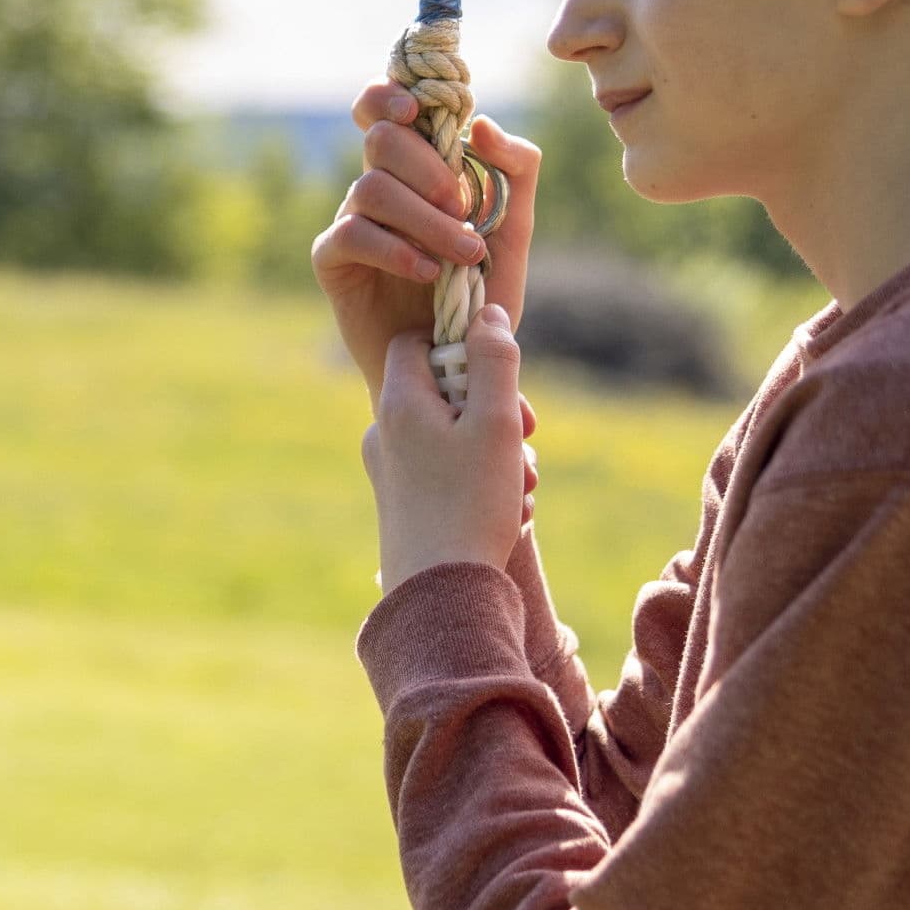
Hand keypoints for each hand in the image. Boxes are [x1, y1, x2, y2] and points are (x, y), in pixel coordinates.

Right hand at [314, 82, 542, 396]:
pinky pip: (353, 234)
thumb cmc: (481, 294)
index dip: (390, 93)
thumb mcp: (515, 231)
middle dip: (429, 167)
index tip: (417, 109)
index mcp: (418, 167)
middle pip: (382, 139)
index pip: (386, 107)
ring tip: (462, 254)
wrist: (456, 364)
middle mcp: (380, 185)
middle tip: (464, 208)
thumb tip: (480, 124)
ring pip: (371, 187)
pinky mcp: (334, 261)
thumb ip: (516, 171)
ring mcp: (353, 220)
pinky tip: (427, 273)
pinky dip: (396, 249)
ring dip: (425, 218)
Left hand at [365, 305, 540, 591]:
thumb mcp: (495, 422)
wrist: (441, 598)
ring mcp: (389, 474)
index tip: (497, 375)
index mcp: (397, 404)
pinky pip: (446, 475)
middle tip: (526, 437)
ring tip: (521, 486)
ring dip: (495, 453)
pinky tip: (507, 512)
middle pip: (442, 392)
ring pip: (452, 438)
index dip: (460, 348)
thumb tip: (485, 311)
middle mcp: (383, 434)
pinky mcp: (401, 508)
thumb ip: (494, 359)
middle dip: (492, 410)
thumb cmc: (471, 505)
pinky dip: (480, 484)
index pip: (418, 342)